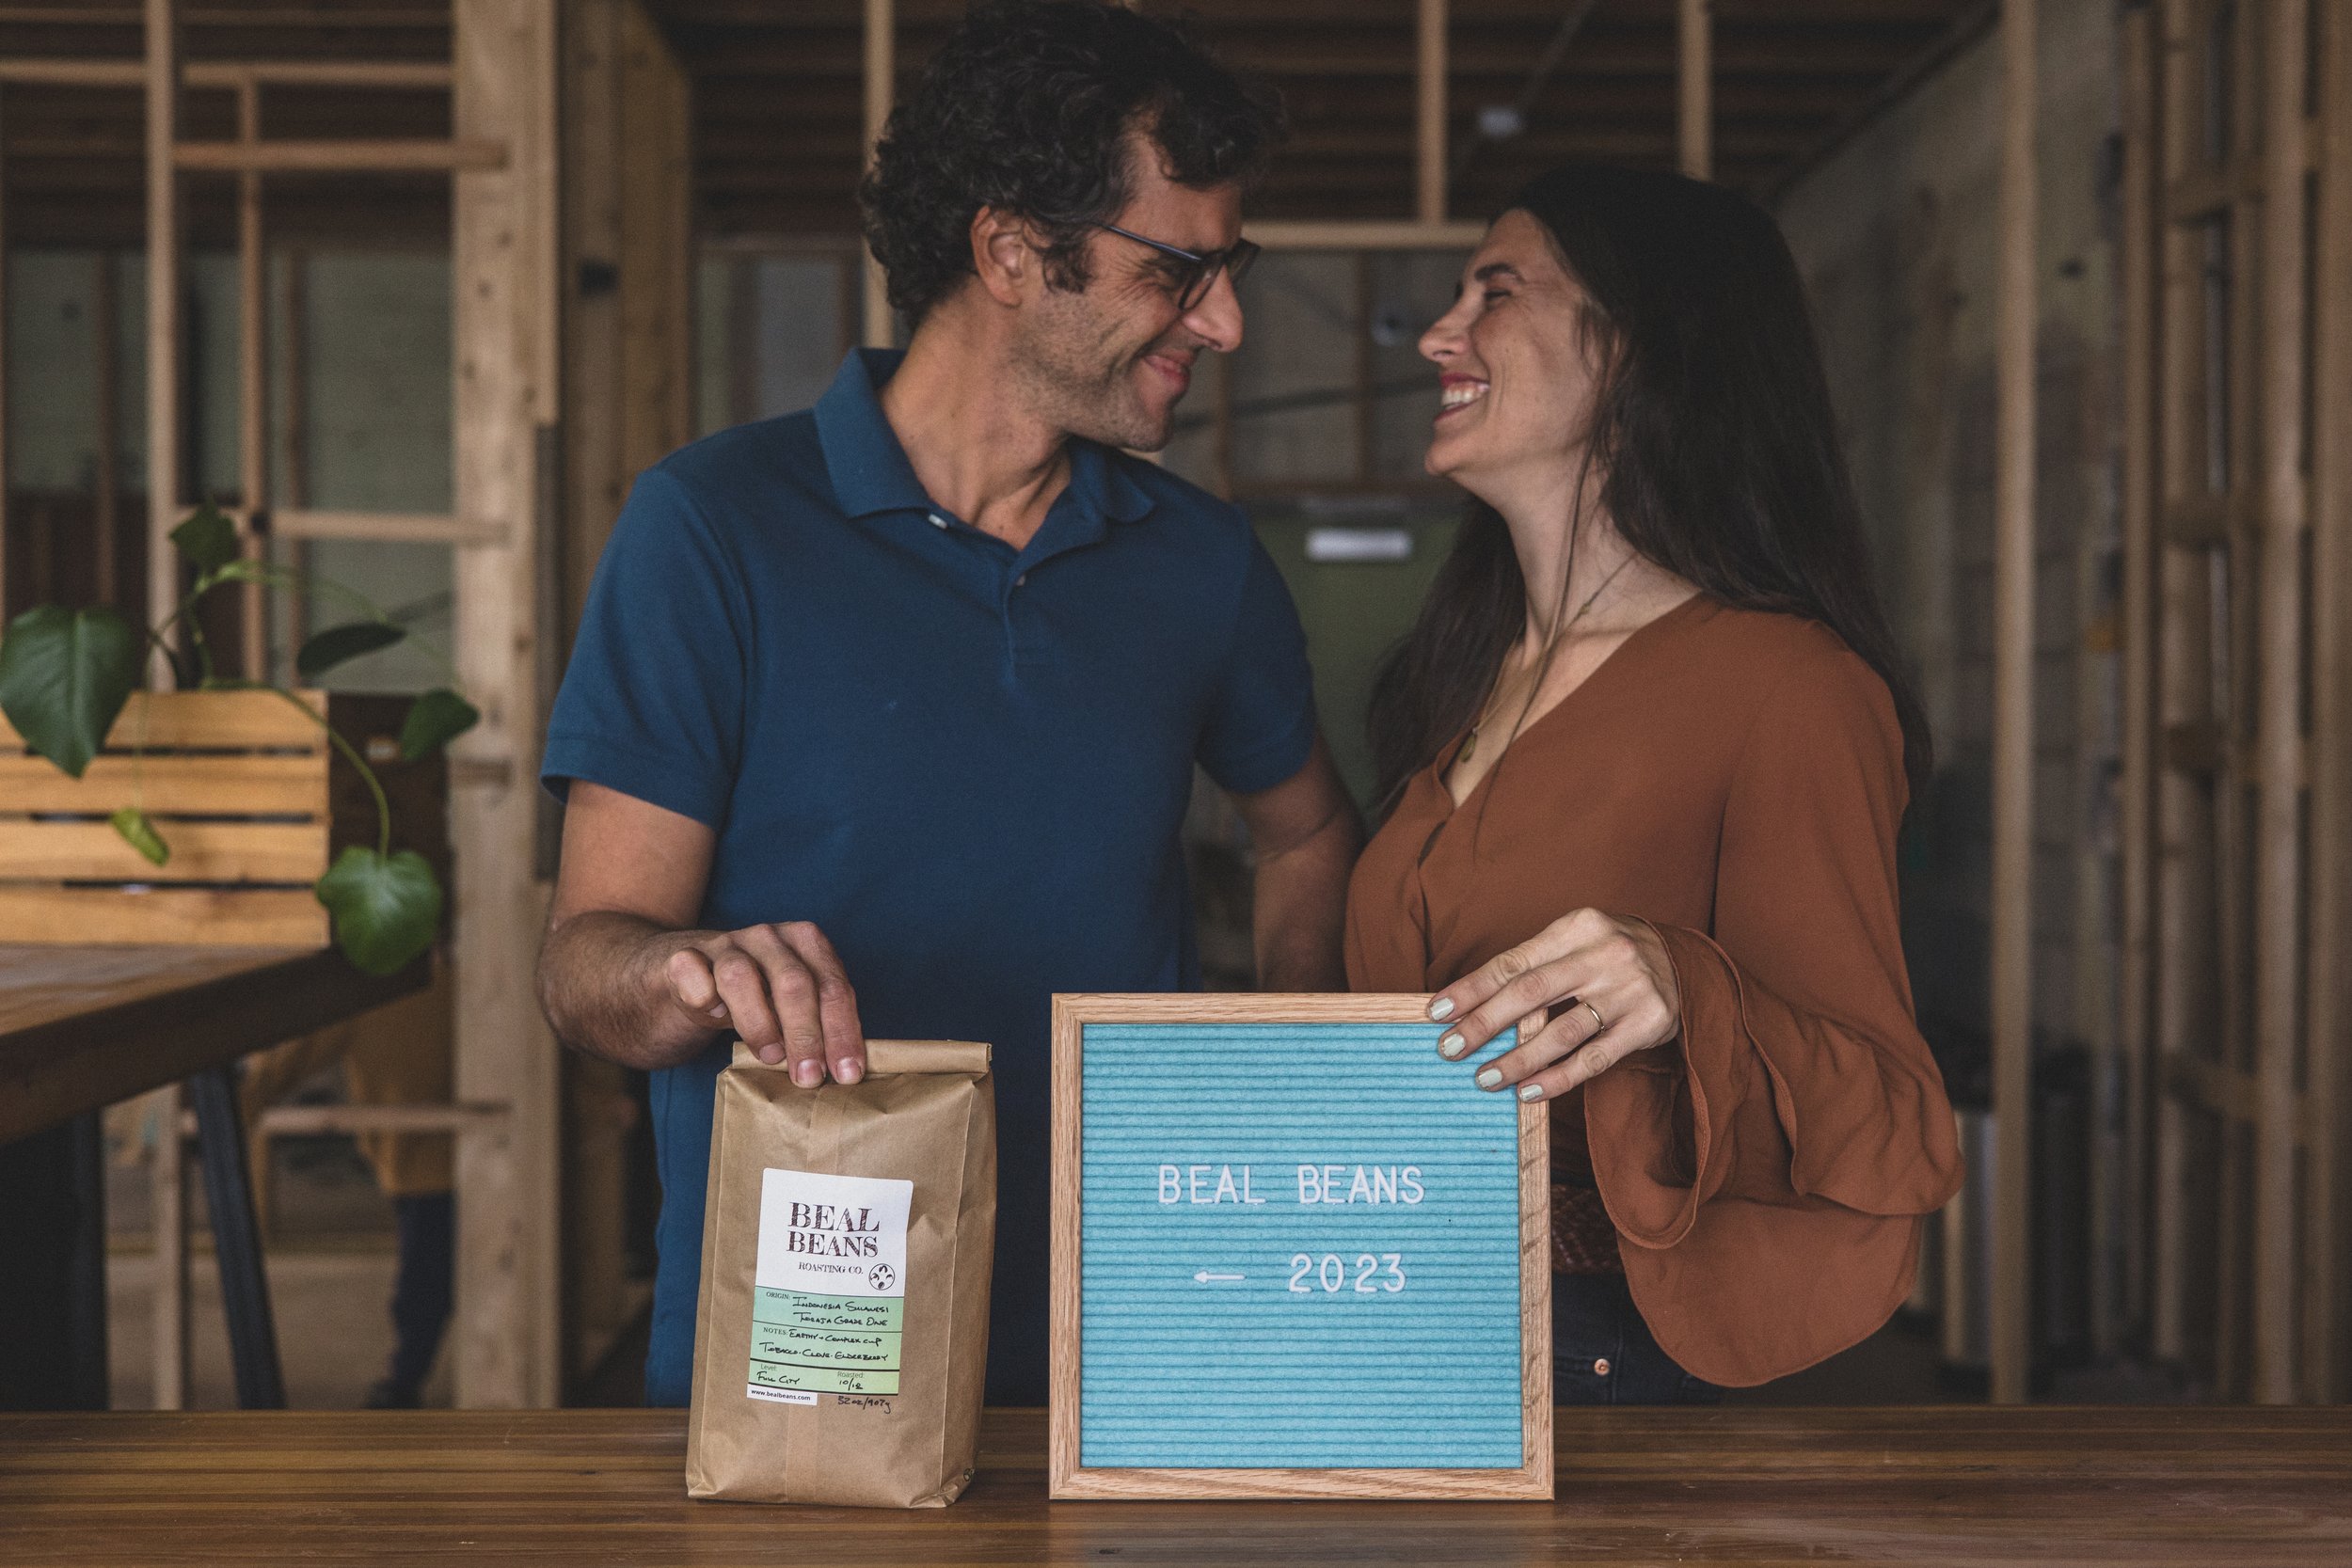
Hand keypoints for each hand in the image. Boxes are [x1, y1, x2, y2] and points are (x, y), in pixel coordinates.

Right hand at [655, 921, 864, 1086]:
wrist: (680, 979)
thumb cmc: (750, 999)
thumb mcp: (789, 1008)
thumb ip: (816, 1025)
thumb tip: (844, 1072)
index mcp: (804, 943)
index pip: (832, 986)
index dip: (842, 1032)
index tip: (847, 1074)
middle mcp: (767, 937)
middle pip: (793, 981)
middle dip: (807, 1034)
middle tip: (809, 1077)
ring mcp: (722, 944)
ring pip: (741, 976)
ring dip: (760, 1023)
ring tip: (770, 1058)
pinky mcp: (682, 958)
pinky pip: (692, 974)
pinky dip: (704, 997)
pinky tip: (714, 1017)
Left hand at [1426, 909, 1679, 1100]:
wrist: (1685, 964)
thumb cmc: (1610, 956)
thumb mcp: (1577, 942)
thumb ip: (1535, 966)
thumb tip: (1471, 1005)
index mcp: (1578, 927)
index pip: (1514, 961)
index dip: (1473, 988)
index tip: (1438, 1012)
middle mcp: (1605, 953)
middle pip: (1532, 992)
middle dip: (1485, 1023)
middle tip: (1450, 1049)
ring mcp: (1630, 989)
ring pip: (1562, 1031)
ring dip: (1519, 1058)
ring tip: (1485, 1078)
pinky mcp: (1649, 1023)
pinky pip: (1594, 1058)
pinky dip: (1559, 1077)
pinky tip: (1528, 1091)